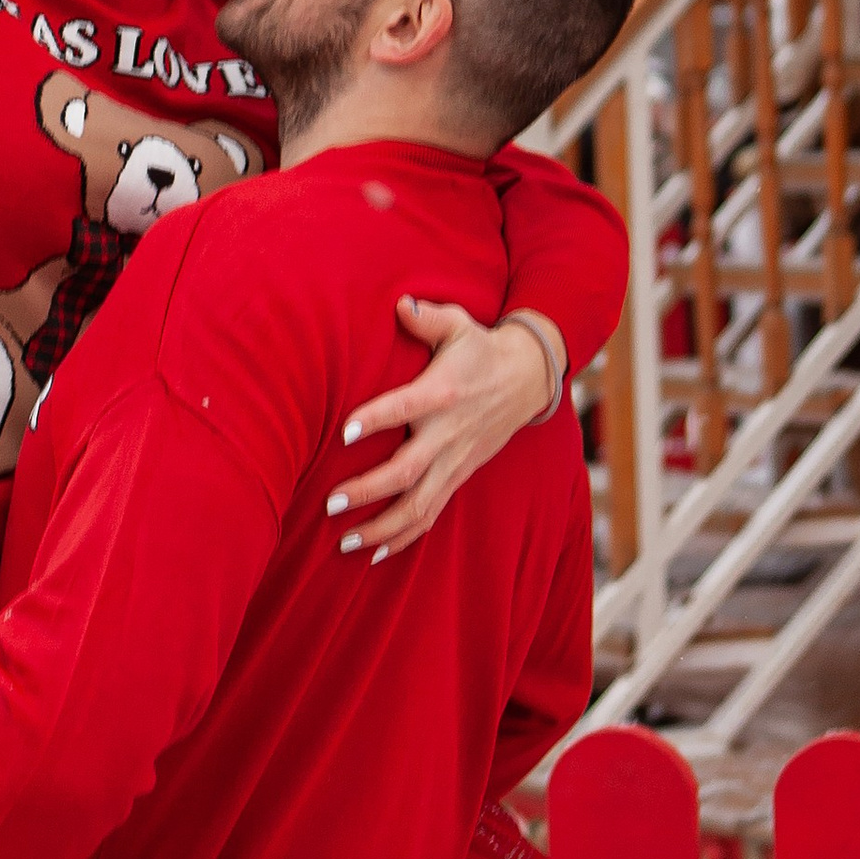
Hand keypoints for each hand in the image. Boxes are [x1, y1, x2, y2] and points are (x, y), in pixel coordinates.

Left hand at [330, 298, 563, 560]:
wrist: (528, 378)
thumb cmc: (480, 348)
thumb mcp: (459, 323)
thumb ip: (428, 316)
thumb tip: (400, 304)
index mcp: (443, 392)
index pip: (406, 408)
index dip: (377, 419)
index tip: (344, 432)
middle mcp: (448, 432)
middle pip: (407, 471)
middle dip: (368, 490)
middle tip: (331, 503)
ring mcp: (456, 460)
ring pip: (418, 504)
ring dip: (381, 527)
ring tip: (344, 542)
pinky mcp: (460, 475)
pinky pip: (432, 514)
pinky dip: (405, 537)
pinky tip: (375, 554)